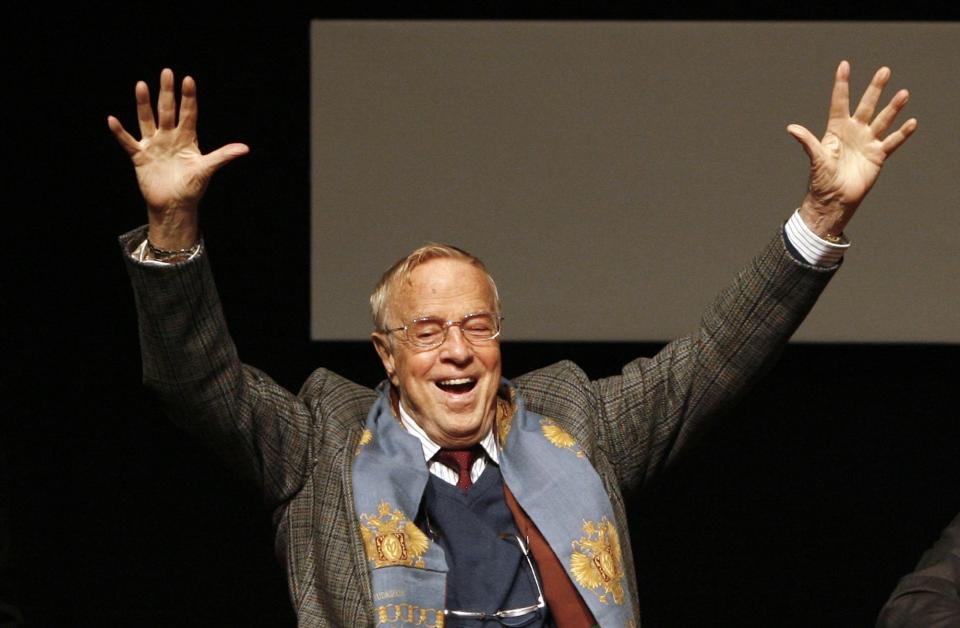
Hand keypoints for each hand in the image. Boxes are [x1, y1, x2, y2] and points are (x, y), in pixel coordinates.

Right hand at [107, 68, 248, 248]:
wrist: (174, 205)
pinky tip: (112, 120)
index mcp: (187, 138)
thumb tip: (245, 148)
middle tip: (167, 72)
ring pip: (147, 120)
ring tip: (141, 85)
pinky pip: (128, 142)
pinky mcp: (140, 157)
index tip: (188, 80)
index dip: (188, 98)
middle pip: (167, 111)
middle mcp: (169, 137)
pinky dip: (120, 132)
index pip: (188, 113)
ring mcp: (154, 145)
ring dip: (144, 104)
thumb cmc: (192, 187)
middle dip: (167, 92)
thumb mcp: (207, 169)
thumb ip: (223, 156)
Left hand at [787, 61, 916, 238]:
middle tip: (884, 71)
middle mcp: (854, 132)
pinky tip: (912, 122)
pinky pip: (892, 141)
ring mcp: (867, 142)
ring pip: (883, 120)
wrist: (834, 199)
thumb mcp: (815, 158)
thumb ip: (807, 141)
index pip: (840, 102)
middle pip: (866, 105)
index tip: (844, 65)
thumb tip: (791, 128)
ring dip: (893, 108)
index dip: (842, 84)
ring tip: (903, 93)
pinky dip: (902, 133)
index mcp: (836, 129)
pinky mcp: (878, 155)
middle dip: (875, 89)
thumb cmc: (821, 179)